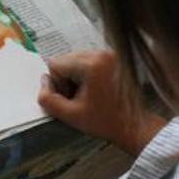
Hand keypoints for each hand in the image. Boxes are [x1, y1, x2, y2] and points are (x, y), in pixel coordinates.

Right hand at [38, 50, 166, 155]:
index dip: (57, 84)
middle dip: (66, 79)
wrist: (135, 125)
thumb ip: (48, 100)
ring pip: (75, 60)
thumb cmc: (107, 122)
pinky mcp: (113, 58)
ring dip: (75, 77)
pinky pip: (88, 61)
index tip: (70, 99)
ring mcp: (109, 54)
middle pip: (65, 60)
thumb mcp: (71, 115)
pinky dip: (86, 74)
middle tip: (79, 99)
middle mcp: (101, 53)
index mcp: (92, 64)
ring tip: (88, 95)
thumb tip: (43, 85)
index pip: (55, 64)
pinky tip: (95, 90)